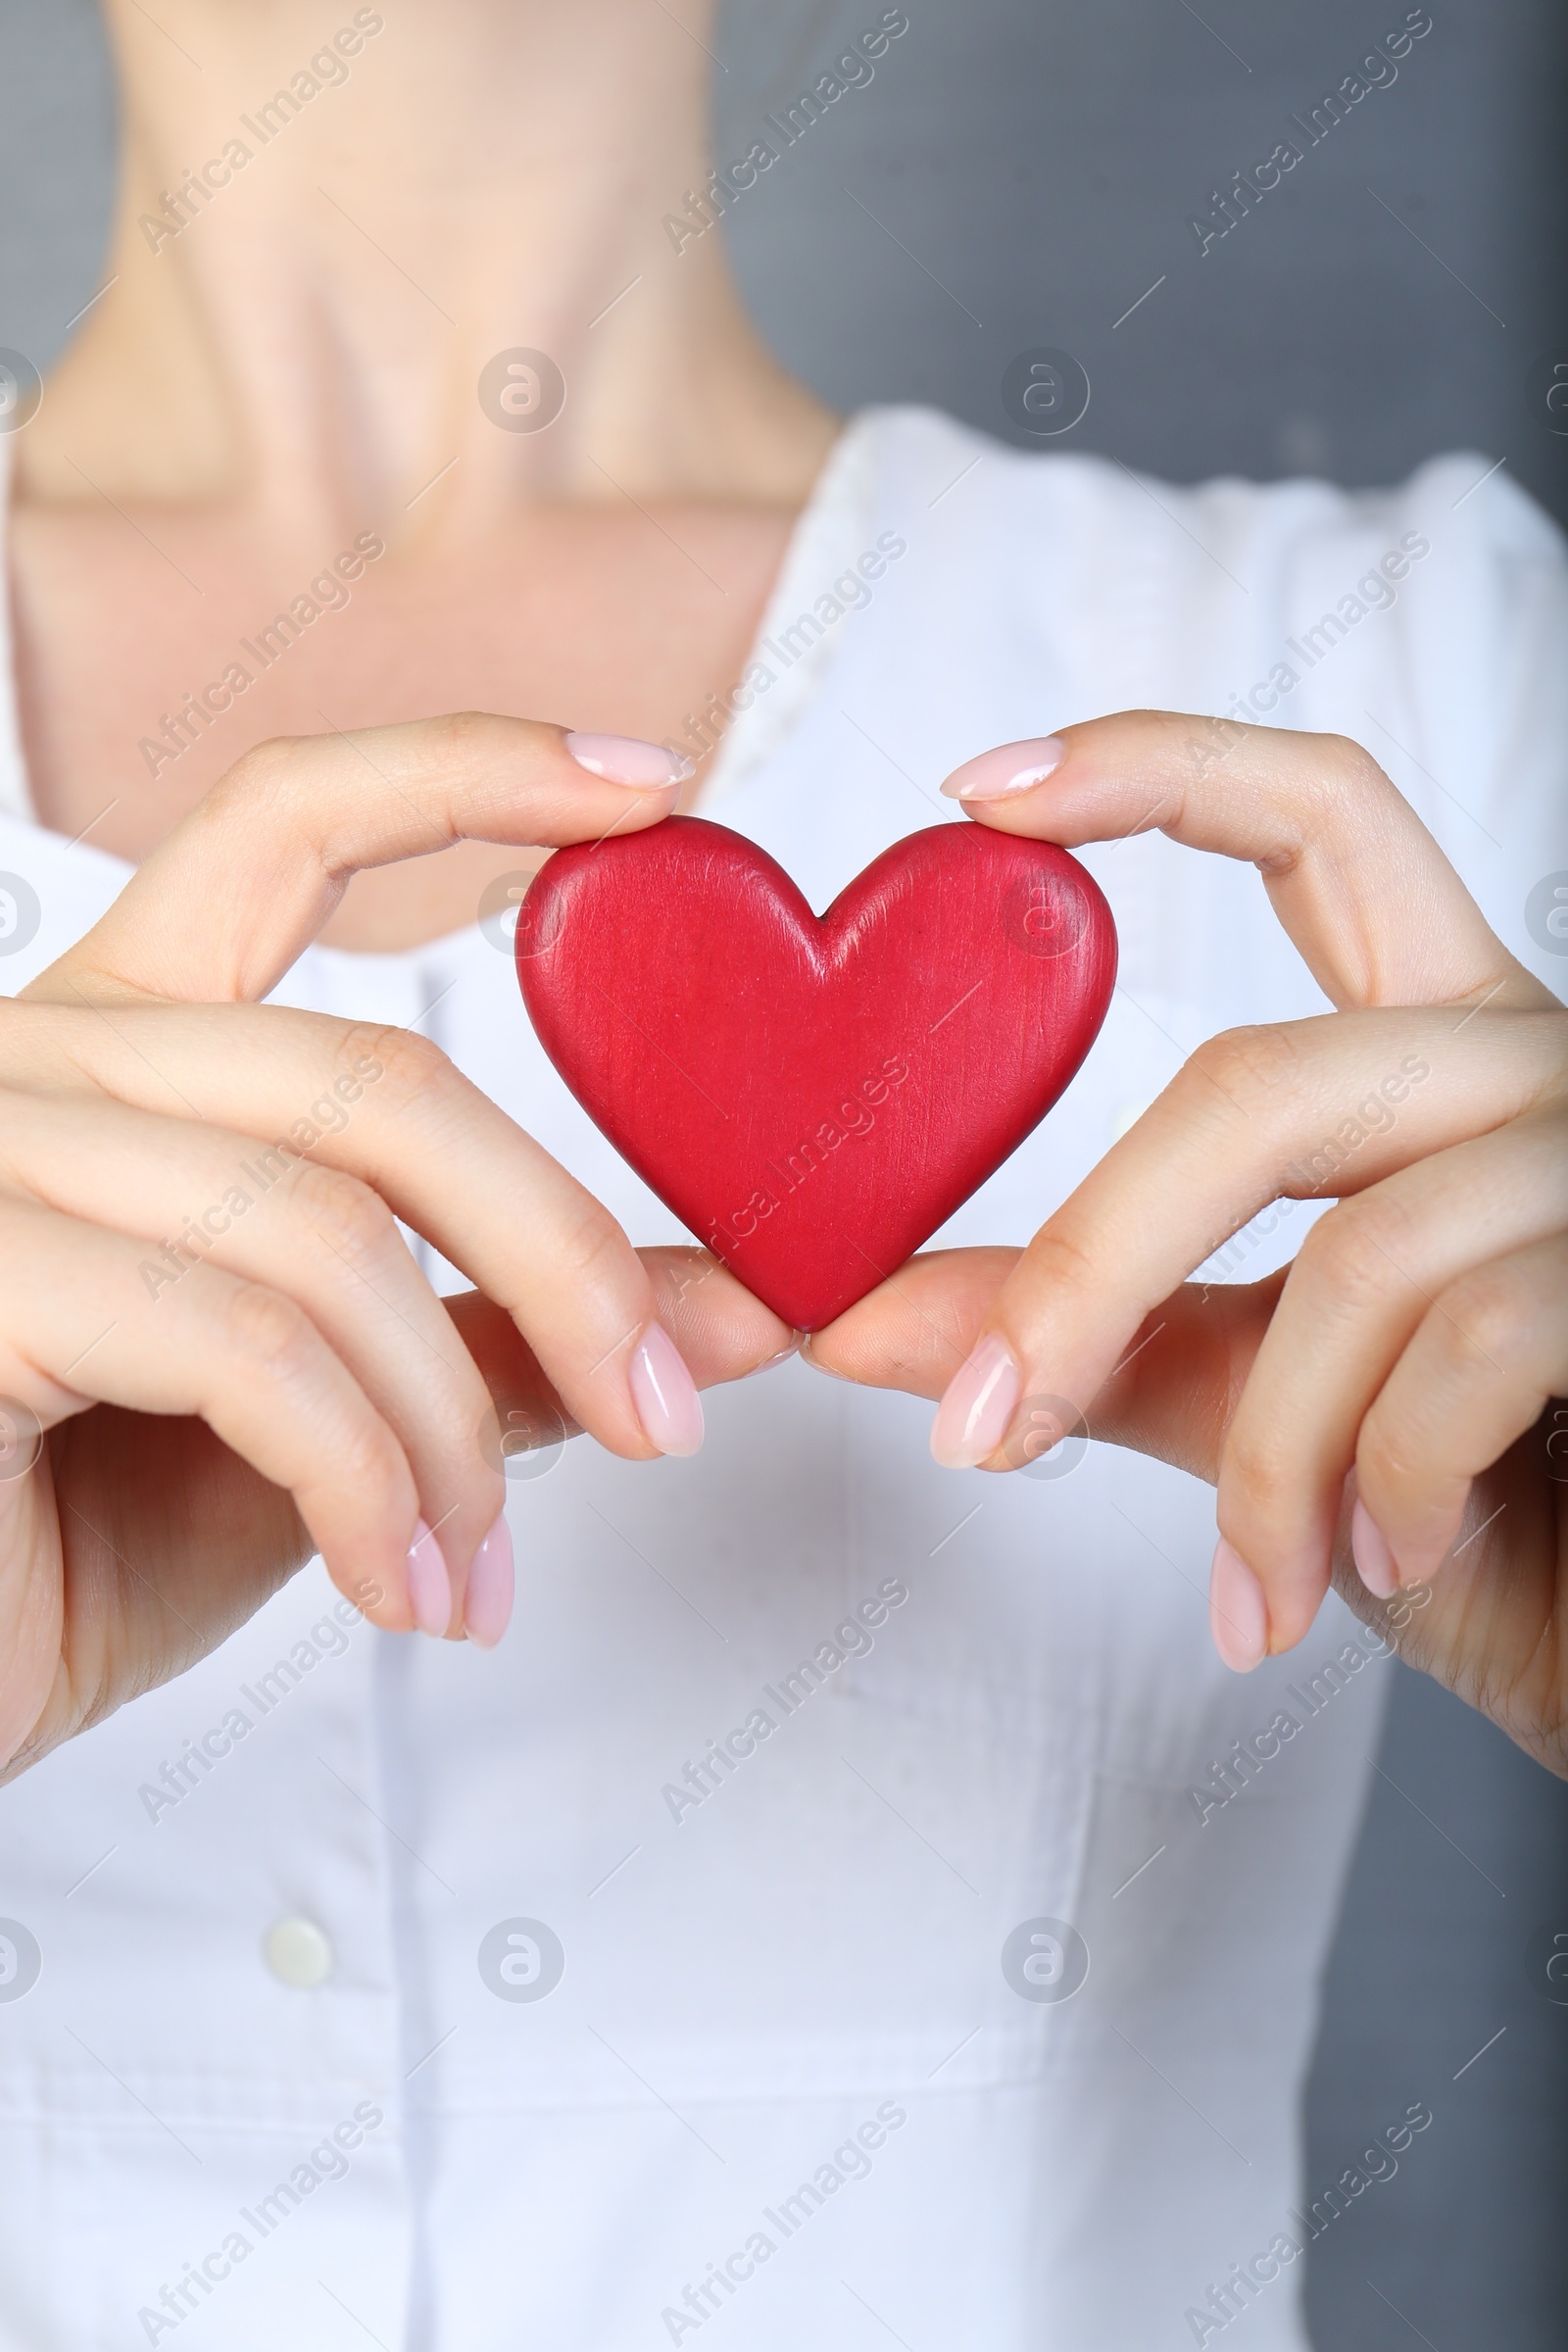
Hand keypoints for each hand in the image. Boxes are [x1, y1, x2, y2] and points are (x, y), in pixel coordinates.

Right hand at [0, 717, 790, 1779]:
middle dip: (560, 1259)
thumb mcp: (325, 1430)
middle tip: (664, 1411)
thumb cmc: (63, 1555)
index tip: (645, 788)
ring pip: (325, 1229)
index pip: (282, 829)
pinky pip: (247, 1346)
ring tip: (471, 1573)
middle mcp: (40, 1061)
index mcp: (122, 1051)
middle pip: (375, 1083)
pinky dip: (365, 1485)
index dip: (465, 773)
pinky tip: (392, 1587)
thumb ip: (498, 1346)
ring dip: (450, 1430)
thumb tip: (734, 1313)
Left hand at [809, 713, 1567, 1774]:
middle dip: (1098, 1265)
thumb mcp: (1250, 1397)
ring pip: (1365, 1254)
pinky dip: (1380, 1487)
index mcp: (1432, 1041)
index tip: (976, 793)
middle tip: (983, 1425)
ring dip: (1271, 1460)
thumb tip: (849, 1324)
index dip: (1159, 765)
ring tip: (1256, 1583)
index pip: (1319, 818)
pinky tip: (1382, 1562)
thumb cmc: (1465, 1507)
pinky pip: (1470, 1350)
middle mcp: (1530, 1061)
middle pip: (1264, 1082)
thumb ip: (1085, 1336)